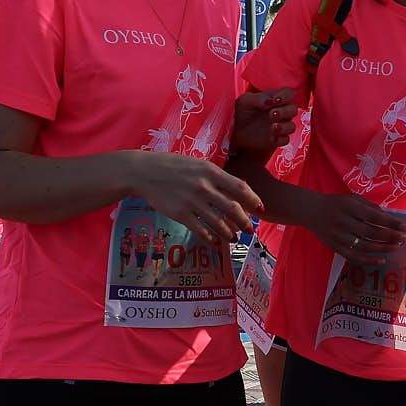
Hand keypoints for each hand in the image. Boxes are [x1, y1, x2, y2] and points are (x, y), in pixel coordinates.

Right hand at [129, 151, 261, 244]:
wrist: (144, 172)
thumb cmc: (172, 165)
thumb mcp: (197, 163)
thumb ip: (215, 175)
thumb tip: (235, 188)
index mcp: (211, 171)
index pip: (240, 187)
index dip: (253, 200)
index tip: (260, 208)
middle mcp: (204, 187)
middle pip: (233, 208)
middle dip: (245, 221)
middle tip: (250, 229)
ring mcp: (192, 201)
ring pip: (218, 222)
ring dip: (230, 233)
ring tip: (234, 238)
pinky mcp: (180, 213)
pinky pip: (200, 230)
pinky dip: (210, 238)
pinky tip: (215, 242)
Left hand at [232, 88, 297, 155]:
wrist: (237, 134)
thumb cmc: (243, 114)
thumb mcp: (245, 101)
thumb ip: (258, 98)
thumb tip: (270, 100)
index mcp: (275, 99)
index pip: (288, 93)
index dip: (285, 96)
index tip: (275, 100)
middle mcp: (281, 111)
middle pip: (293, 109)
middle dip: (285, 111)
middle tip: (272, 114)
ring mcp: (281, 126)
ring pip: (292, 126)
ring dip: (284, 127)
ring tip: (273, 127)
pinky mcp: (278, 139)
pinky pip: (285, 140)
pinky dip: (279, 139)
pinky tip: (271, 138)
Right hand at [309, 192, 405, 266]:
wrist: (311, 211)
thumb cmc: (336, 203)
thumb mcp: (352, 198)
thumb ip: (370, 207)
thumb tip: (389, 218)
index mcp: (349, 207)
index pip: (374, 216)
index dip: (390, 222)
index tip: (403, 226)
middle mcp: (343, 222)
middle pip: (370, 232)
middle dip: (389, 236)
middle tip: (403, 238)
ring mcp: (338, 236)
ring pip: (364, 246)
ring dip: (382, 248)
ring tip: (396, 247)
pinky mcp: (335, 247)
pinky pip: (354, 257)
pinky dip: (369, 260)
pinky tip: (381, 260)